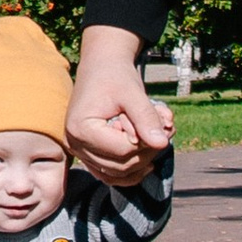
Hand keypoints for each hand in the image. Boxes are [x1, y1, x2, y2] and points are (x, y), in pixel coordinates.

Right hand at [66, 25, 173, 187]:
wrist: (101, 67)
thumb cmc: (115, 76)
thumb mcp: (132, 92)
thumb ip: (147, 118)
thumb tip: (162, 144)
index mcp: (81, 129)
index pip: (122, 149)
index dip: (145, 139)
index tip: (157, 118)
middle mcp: (75, 144)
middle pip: (121, 165)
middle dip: (148, 150)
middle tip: (166, 127)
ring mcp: (80, 152)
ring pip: (118, 173)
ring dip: (143, 159)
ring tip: (158, 136)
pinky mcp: (88, 155)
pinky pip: (111, 174)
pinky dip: (131, 171)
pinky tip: (149, 161)